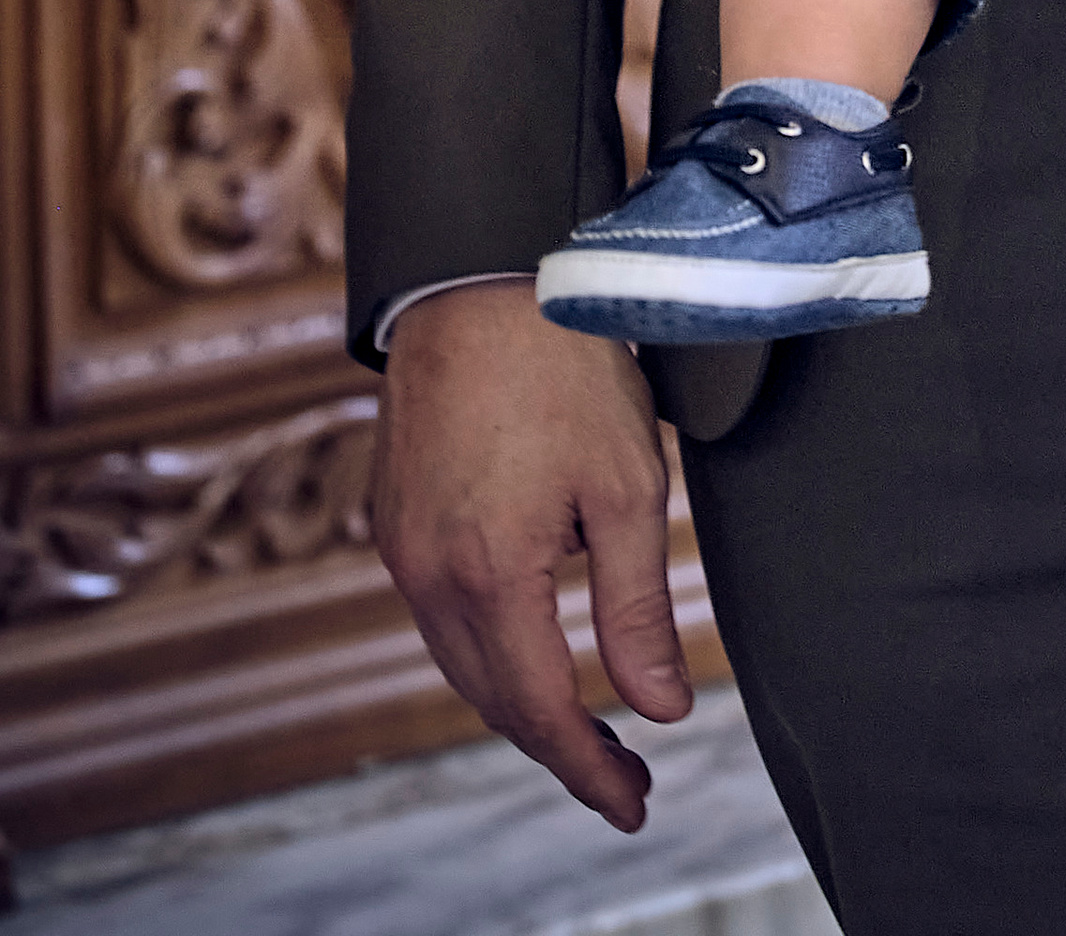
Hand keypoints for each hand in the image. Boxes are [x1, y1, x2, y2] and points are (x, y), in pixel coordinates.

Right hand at [372, 278, 689, 834]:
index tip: (635, 804)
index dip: (589, 768)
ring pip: (459, 659)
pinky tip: (528, 640)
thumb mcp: (625, 486)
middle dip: (558, 745)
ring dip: (519, 698)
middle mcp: (426, 574)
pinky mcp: (393, 513)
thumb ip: (637, 608)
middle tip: (623, 776)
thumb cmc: (566, 365)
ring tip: (586, 721)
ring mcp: (400, 544)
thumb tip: (659, 709)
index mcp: (488, 575)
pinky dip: (485, 645)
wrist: (481, 273)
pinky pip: (437, 612)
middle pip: (492, 697)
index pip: (539, 711)